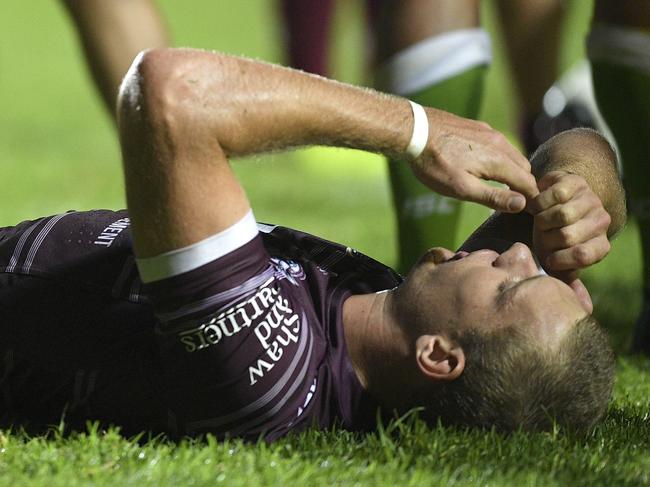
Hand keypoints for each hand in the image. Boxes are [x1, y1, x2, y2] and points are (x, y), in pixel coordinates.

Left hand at [408, 109, 538, 211]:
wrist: (414, 130)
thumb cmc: (435, 164)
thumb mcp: (462, 188)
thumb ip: (493, 197)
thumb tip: (522, 204)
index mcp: (499, 160)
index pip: (528, 182)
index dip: (532, 198)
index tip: (532, 212)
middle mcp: (500, 143)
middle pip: (524, 168)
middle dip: (524, 185)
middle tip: (517, 202)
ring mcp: (489, 132)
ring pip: (512, 154)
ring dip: (512, 171)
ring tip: (504, 187)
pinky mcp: (478, 127)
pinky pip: (498, 145)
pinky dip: (500, 158)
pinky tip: (487, 166)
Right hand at [529, 171, 610, 305]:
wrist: (556, 202)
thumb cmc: (552, 237)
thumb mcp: (557, 260)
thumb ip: (566, 280)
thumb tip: (582, 309)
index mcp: (600, 244)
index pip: (584, 255)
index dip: (561, 259)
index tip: (548, 258)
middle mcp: (601, 221)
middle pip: (568, 235)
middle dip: (546, 238)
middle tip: (540, 236)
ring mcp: (591, 199)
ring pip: (561, 215)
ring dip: (542, 220)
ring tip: (539, 221)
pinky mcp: (576, 182)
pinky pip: (555, 194)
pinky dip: (540, 202)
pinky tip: (538, 206)